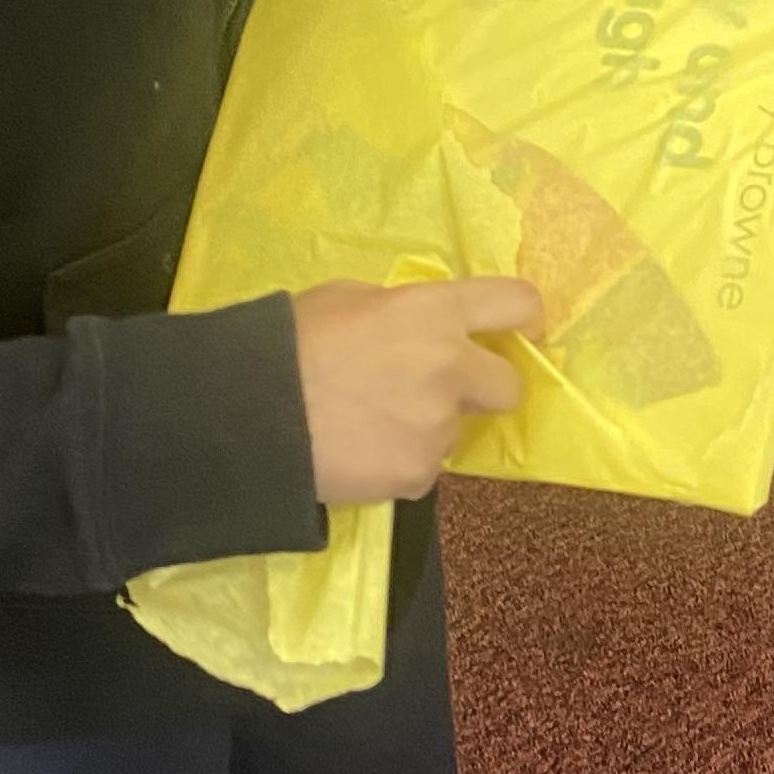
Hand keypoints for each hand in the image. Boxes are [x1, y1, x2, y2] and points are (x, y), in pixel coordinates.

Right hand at [294, 276, 544, 503]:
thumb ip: (400, 310)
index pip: (517, 303)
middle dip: (483, 388)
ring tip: (370, 421)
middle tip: (439, 389)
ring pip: (456, 429)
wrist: (249, 416)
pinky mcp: (418, 474)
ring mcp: (437, 426)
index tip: (519, 330)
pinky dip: (400, 460)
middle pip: (510, 385)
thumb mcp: (348, 298)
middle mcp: (450, 368)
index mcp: (434, 312)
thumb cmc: (290, 343)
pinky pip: (425, 466)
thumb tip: (419, 325)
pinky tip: (360, 449)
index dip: (524, 317)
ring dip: (428, 426)